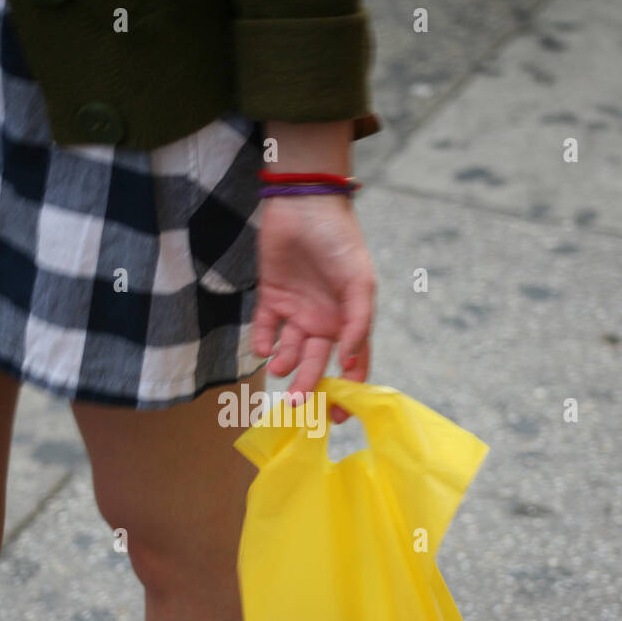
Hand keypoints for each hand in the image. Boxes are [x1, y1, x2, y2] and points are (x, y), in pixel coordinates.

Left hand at [251, 192, 375, 423]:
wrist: (304, 204)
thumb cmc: (340, 241)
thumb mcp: (359, 282)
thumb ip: (358, 322)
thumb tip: (351, 361)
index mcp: (349, 319)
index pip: (352, 364)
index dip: (348, 391)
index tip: (338, 415)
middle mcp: (323, 320)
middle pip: (315, 363)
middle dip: (307, 386)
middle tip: (298, 404)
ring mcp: (296, 310)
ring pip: (289, 350)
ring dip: (284, 364)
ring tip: (280, 366)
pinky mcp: (271, 298)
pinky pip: (265, 328)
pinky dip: (262, 341)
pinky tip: (264, 347)